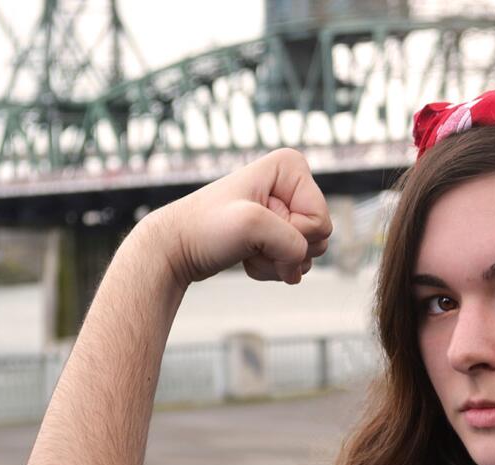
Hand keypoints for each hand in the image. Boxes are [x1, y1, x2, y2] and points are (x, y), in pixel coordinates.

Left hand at [139, 148, 332, 288]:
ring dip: (277, 262)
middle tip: (252, 242)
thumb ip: (292, 244)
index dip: (293, 234)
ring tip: (247, 249)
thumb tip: (299, 268)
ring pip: (307, 253)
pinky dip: (271, 268)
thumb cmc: (204, 228)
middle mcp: (290, 184)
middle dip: (286, 250)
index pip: (320, 220)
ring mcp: (284, 209)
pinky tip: (247, 257)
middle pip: (319, 238)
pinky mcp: (275, 231)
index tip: (258, 227)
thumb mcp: (251, 225)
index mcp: (290, 167)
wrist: (175, 248)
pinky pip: (294, 261)